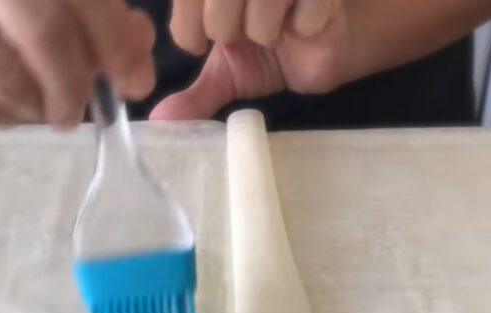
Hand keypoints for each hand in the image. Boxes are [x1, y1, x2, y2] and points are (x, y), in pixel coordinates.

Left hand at [151, 0, 353, 119]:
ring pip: (260, 14)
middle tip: (251, 34)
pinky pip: (304, 15)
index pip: (184, 6)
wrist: (329, 42)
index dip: (192, 33)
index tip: (211, 41)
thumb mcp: (229, 74)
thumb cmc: (274, 51)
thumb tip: (161, 122)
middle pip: (218, 12)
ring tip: (279, 29)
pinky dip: (306, 26)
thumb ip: (195, 96)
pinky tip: (307, 22)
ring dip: (269, 32)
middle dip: (232, 33)